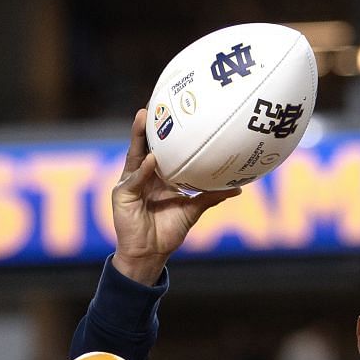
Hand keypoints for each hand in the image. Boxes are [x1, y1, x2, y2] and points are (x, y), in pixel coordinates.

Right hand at [108, 110, 240, 284]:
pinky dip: (143, 170)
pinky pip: (134, 179)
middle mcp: (141, 175)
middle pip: (143, 146)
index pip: (158, 149)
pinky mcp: (121, 195)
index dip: (162, 132)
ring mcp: (130, 183)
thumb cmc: (167, 232)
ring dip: (138, 137)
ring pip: (134, 156)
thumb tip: (238, 188)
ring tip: (145, 119)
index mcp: (157, 176)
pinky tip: (152, 159)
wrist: (150, 254)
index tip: (172, 111)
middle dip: (145, 126)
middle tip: (153, 105)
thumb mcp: (192, 211)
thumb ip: (210, 196)